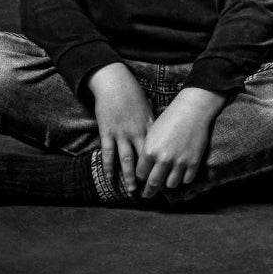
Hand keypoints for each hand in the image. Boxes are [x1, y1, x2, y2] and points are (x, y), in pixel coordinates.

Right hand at [86, 63, 153, 194]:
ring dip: (129, 177)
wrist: (114, 83)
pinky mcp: (107, 132)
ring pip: (127, 160)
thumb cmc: (132, 93)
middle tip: (150, 191)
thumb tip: (161, 133)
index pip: (157, 150)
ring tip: (132, 191)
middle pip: (144, 159)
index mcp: (149, 126)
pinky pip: (109, 153)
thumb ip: (153, 122)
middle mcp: (137, 132)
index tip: (164, 177)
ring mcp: (121, 133)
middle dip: (147, 176)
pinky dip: (109, 167)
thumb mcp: (147, 107)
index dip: (161, 164)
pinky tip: (111, 178)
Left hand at [136, 88, 225, 198]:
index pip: (140, 175)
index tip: (140, 182)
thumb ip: (147, 152)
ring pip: (170, 185)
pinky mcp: (193, 163)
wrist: (192, 110)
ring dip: (167, 183)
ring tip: (166, 180)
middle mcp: (163, 159)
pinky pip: (186, 180)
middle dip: (149, 192)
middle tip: (147, 195)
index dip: (140, 179)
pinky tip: (181, 173)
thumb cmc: (170, 118)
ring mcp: (179, 162)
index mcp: (149, 151)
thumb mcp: (152, 133)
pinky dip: (183, 178)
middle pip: (153, 184)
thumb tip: (143, 170)